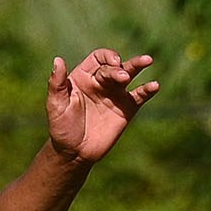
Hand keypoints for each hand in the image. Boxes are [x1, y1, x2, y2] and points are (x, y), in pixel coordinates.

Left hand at [46, 49, 158, 166]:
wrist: (74, 153)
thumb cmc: (61, 128)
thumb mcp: (56, 105)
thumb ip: (57, 83)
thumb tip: (58, 60)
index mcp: (84, 77)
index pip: (99, 58)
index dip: (107, 57)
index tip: (112, 63)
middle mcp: (101, 82)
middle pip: (115, 67)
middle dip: (119, 70)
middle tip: (122, 78)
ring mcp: (115, 94)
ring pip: (130, 73)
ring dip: (138, 65)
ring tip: (147, 60)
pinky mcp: (126, 109)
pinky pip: (140, 96)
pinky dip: (148, 90)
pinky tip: (155, 86)